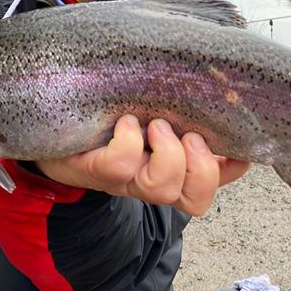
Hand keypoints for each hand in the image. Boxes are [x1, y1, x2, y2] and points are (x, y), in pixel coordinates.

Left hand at [36, 115, 249, 215]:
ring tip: (153, 124)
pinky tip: (124, 123)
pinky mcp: (95, 169)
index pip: (211, 184)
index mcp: (169, 169)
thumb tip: (221, 90)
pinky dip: (130, 140)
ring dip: (168, 154)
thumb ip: (180, 106)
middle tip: (186, 134)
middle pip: (194, 200)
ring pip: (162, 188)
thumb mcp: (147, 108)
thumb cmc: (106, 115)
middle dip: (202, 167)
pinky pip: (122, 165)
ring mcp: (123, 180)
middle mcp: (149, 182)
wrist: (51, 127)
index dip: (228, 171)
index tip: (239, 147)